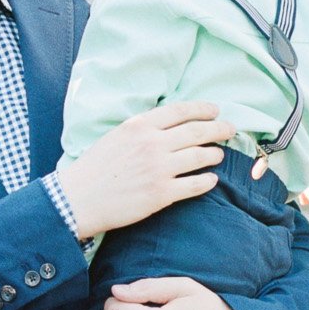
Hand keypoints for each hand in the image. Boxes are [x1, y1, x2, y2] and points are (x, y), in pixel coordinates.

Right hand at [54, 102, 233, 239]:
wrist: (78, 199)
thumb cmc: (94, 168)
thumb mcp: (115, 136)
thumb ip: (142, 129)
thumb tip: (168, 126)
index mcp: (139, 126)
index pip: (181, 111)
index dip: (203, 109)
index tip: (215, 111)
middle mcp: (152, 144)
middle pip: (197, 132)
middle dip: (219, 129)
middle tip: (230, 130)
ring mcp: (159, 169)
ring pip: (201, 157)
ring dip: (214, 155)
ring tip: (218, 155)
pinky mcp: (161, 194)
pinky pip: (195, 185)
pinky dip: (207, 181)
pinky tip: (211, 180)